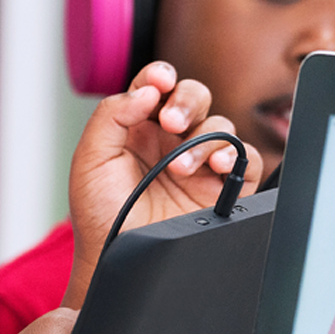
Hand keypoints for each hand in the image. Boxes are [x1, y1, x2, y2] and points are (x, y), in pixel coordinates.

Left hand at [64, 61, 261, 308]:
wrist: (116, 257)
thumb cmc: (100, 212)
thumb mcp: (90, 159)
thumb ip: (111, 115)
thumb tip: (146, 90)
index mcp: (138, 125)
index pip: (157, 86)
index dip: (161, 76)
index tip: (159, 82)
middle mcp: (170, 138)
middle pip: (194, 97)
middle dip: (187, 101)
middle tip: (172, 122)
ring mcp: (198, 161)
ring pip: (219, 125)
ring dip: (203, 138)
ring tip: (180, 168)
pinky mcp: (221, 186)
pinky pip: (244, 159)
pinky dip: (236, 156)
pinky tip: (217, 165)